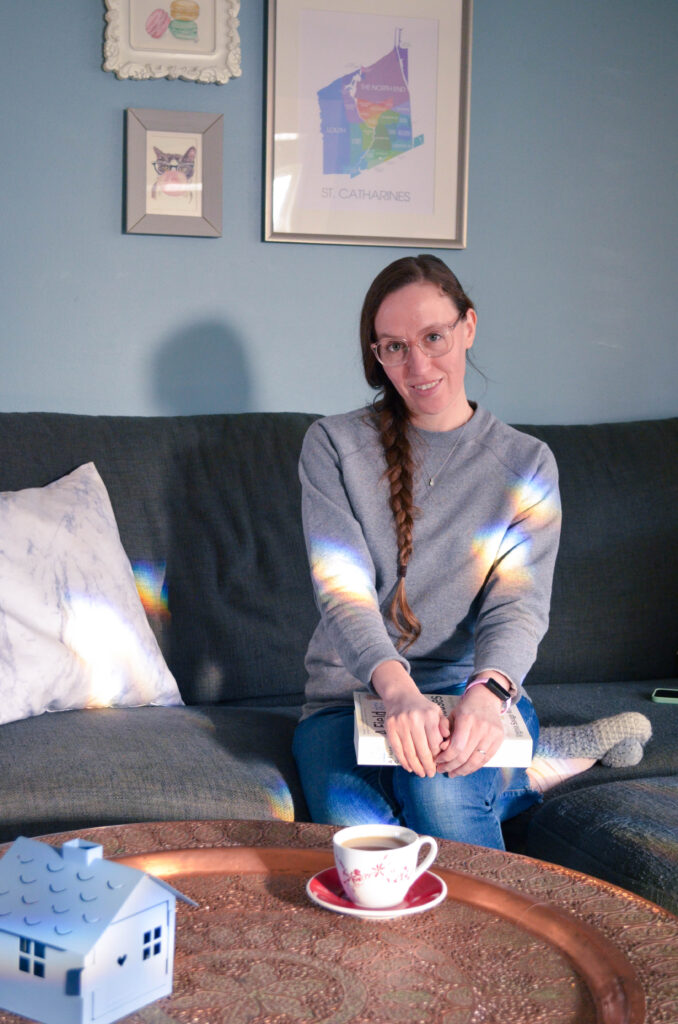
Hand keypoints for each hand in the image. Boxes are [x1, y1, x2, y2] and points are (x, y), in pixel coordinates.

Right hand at [371, 662, 449, 777]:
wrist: (401, 696)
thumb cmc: (423, 708)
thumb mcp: (437, 712)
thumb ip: (445, 725)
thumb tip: (448, 740)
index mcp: (429, 715)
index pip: (435, 742)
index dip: (438, 756)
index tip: (440, 764)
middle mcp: (414, 719)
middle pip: (422, 749)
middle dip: (428, 765)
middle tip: (431, 774)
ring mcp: (401, 724)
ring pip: (409, 752)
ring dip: (416, 766)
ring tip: (421, 773)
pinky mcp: (390, 728)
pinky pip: (397, 749)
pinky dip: (403, 761)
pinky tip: (409, 767)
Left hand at [434, 685, 504, 776]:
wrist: (486, 698)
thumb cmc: (466, 708)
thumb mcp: (452, 716)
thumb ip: (447, 733)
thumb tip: (442, 751)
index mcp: (466, 719)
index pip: (456, 747)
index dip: (446, 758)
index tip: (438, 762)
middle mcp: (481, 727)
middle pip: (465, 756)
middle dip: (451, 766)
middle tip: (442, 770)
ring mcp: (492, 734)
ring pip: (476, 761)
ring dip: (462, 770)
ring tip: (453, 773)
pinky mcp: (499, 739)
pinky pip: (486, 759)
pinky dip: (474, 767)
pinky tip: (465, 769)